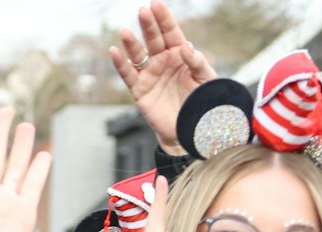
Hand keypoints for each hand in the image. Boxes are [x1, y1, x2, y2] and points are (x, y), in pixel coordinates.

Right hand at [111, 2, 217, 149]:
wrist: (190, 129)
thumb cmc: (201, 103)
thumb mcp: (206, 80)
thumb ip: (198, 62)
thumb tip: (186, 47)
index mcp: (180, 55)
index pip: (170, 32)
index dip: (163, 18)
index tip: (156, 4)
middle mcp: (163, 61)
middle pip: (153, 39)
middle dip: (148, 25)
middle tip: (142, 11)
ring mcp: (150, 75)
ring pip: (138, 55)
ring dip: (131, 43)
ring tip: (125, 32)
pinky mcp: (140, 90)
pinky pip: (128, 75)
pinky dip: (120, 63)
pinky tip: (115, 52)